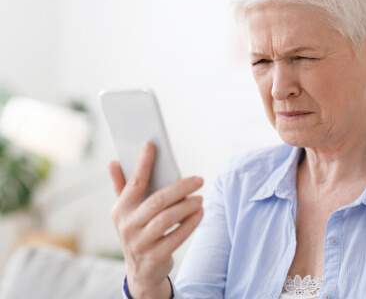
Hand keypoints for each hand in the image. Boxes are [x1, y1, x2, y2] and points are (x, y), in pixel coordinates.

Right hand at [109, 142, 203, 298]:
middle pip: (157, 201)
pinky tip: (200, 213)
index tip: (151, 145)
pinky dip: (190, 223)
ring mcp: (140, 243)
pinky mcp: (155, 257)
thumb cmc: (137, 231)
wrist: (141, 271)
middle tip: (199, 179)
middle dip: (180, 188)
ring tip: (200, 197)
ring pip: (167, 218)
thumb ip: (122, 186)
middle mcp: (127, 226)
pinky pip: (177, 237)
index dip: (142, 163)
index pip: (133, 183)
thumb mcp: (126, 212)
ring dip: (187, 206)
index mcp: (120, 210)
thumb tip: (114, 162)